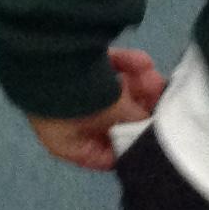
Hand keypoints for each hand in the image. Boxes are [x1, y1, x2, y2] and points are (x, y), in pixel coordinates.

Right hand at [27, 47, 167, 169]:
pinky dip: (122, 65)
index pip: (106, 155)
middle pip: (113, 119)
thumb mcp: (113, 115)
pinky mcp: (72, 68)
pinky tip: (139, 59)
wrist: (48, 54)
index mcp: (69, 144)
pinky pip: (102, 71)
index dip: (133, 144)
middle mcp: (67, 123)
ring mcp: (69, 95)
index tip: (155, 134)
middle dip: (139, 104)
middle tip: (161, 94)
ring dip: (135, 82)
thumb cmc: (78, 97)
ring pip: (110, 92)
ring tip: (150, 72)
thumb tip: (150, 120)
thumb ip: (134, 121)